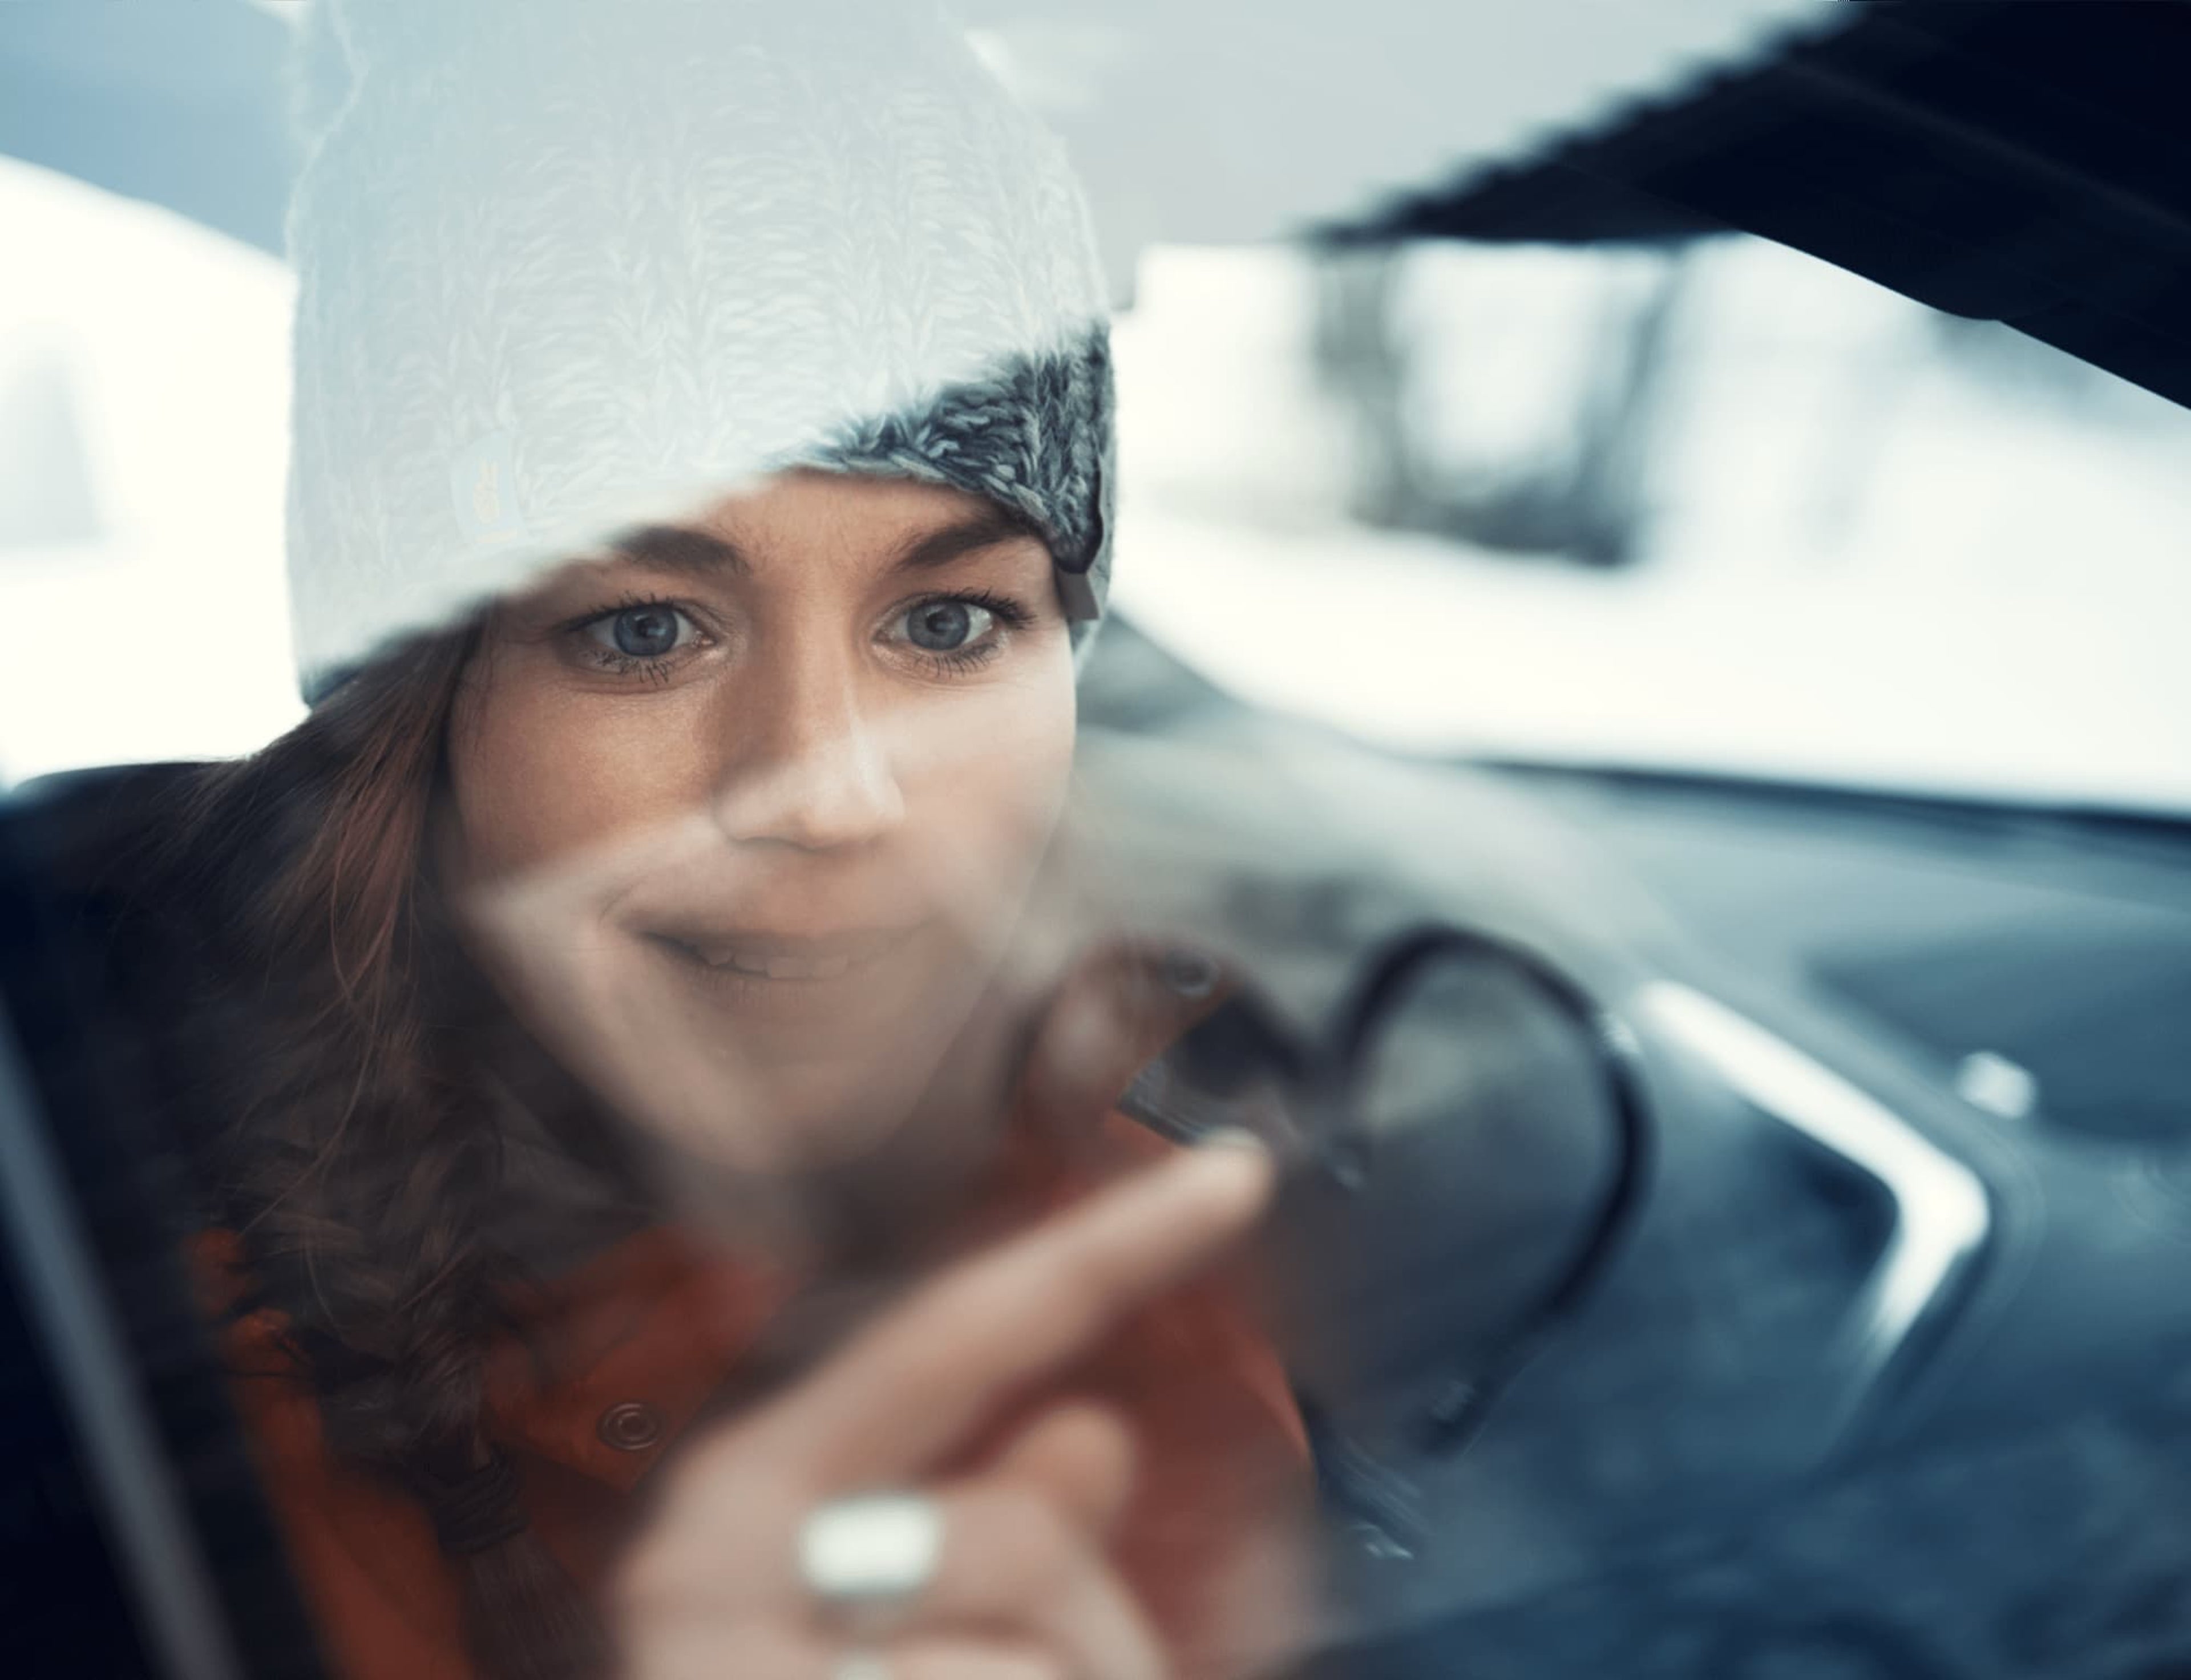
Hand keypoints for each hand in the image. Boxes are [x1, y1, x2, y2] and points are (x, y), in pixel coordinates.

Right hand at [611, 1137, 1276, 1679]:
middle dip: (1088, 1632)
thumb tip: (1091, 1429)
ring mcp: (761, 1664)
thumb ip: (999, 1518)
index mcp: (748, 1490)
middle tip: (1035, 1679)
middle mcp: (716, 1570)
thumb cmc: (837, 1673)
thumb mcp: (910, 1611)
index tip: (1240, 1171)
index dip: (1110, 1248)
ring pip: (1044, 1669)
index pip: (959, 1335)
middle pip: (1025, 1539)